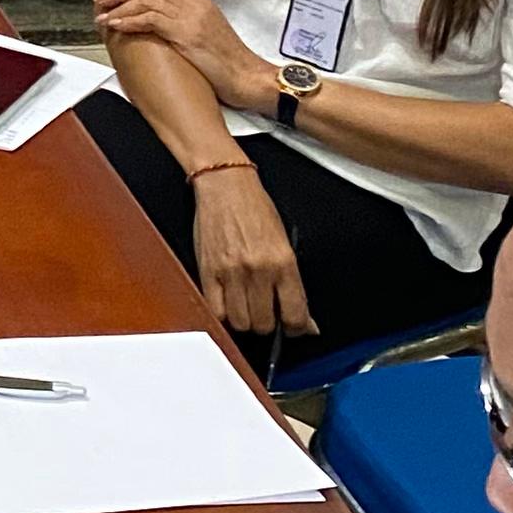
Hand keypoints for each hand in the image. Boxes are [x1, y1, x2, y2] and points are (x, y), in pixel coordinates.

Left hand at [96, 0, 275, 111]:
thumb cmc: (229, 61)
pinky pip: (151, 19)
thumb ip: (187, 20)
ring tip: (102, 14)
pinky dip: (129, 21)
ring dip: (119, 5)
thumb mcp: (208, 32)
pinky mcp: (187, 34)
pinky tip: (116, 26)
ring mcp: (191, 17)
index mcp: (201, 0)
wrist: (248, 77)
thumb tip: (162, 20)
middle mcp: (195, 4)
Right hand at [188, 162, 315, 338]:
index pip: (295, 315)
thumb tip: (304, 319)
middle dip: (267, 323)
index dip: (296, 328)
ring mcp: (231, 272)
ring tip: (246, 306)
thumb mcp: (284, 241)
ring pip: (240, 322)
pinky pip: (216, 310)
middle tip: (267, 311)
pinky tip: (228, 303)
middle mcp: (259, 269)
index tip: (293, 327)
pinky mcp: (208, 271)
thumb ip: (293, 282)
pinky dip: (223, 314)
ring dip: (244, 320)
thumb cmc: (255, 207)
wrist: (225, 184)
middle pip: (264, 324)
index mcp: (284, 261)